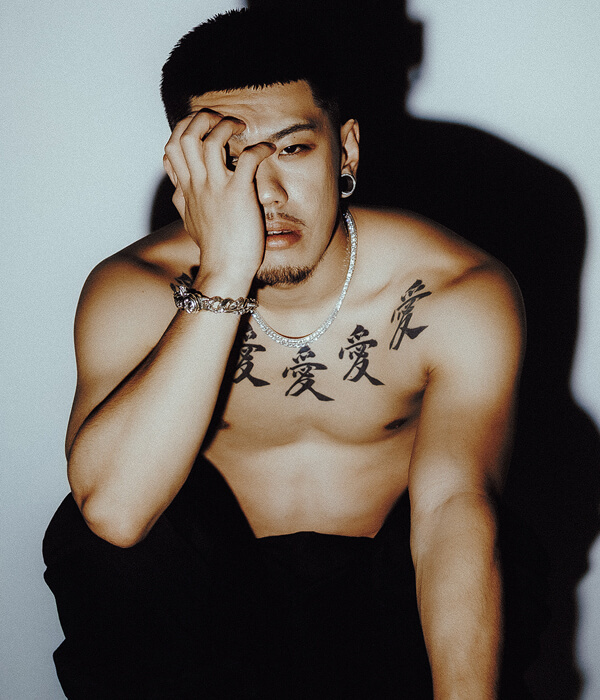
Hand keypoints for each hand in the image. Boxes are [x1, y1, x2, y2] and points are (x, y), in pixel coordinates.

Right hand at [163, 110, 274, 285]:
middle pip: (184, 135)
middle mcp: (197, 184)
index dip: (183, 131)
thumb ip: (184, 202)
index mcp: (186, 189)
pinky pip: (248, 159)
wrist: (224, 271)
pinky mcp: (239, 194)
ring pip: (210, 139)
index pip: (170, 149)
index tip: (203, 132)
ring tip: (242, 127)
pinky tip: (268, 149)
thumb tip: (179, 192)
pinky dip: (260, 148)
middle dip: (201, 118)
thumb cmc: (213, 249)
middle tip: (221, 121)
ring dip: (226, 125)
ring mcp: (216, 188)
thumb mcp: (190, 222)